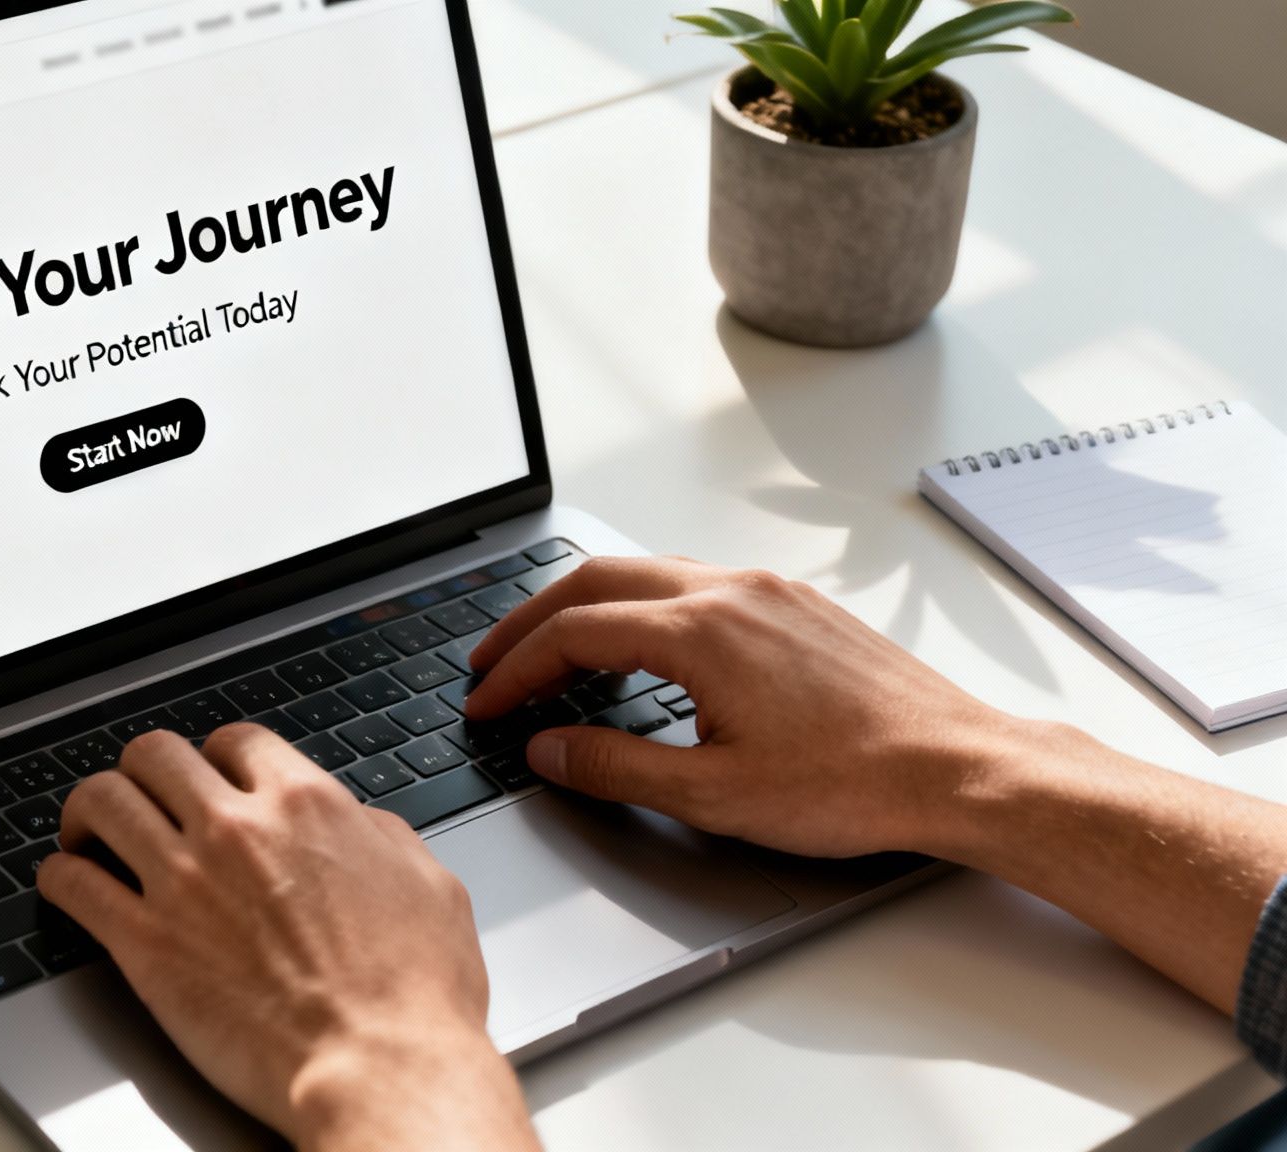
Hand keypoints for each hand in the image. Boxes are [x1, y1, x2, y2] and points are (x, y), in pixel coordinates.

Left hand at [37, 725, 538, 1150]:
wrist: (380, 1066)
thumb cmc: (415, 994)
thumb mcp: (431, 885)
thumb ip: (383, 838)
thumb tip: (360, 825)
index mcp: (306, 805)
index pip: (236, 741)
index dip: (217, 757)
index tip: (211, 778)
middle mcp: (237, 829)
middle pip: (156, 755)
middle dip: (145, 772)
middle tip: (143, 797)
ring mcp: (184, 881)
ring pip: (103, 801)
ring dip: (89, 811)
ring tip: (87, 831)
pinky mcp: (145, 943)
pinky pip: (73, 883)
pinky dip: (59, 877)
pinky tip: (66, 884)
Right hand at [466, 556, 1020, 858]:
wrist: (958, 768)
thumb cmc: (855, 781)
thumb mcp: (712, 794)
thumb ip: (614, 767)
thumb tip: (549, 748)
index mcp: (701, 631)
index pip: (573, 632)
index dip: (515, 670)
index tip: (486, 702)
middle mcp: (731, 592)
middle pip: (598, 580)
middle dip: (532, 619)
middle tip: (491, 661)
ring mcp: (768, 592)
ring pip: (648, 574)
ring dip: (587, 608)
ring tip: (552, 655)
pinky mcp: (797, 606)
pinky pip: (694, 583)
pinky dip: (641, 608)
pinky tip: (639, 649)